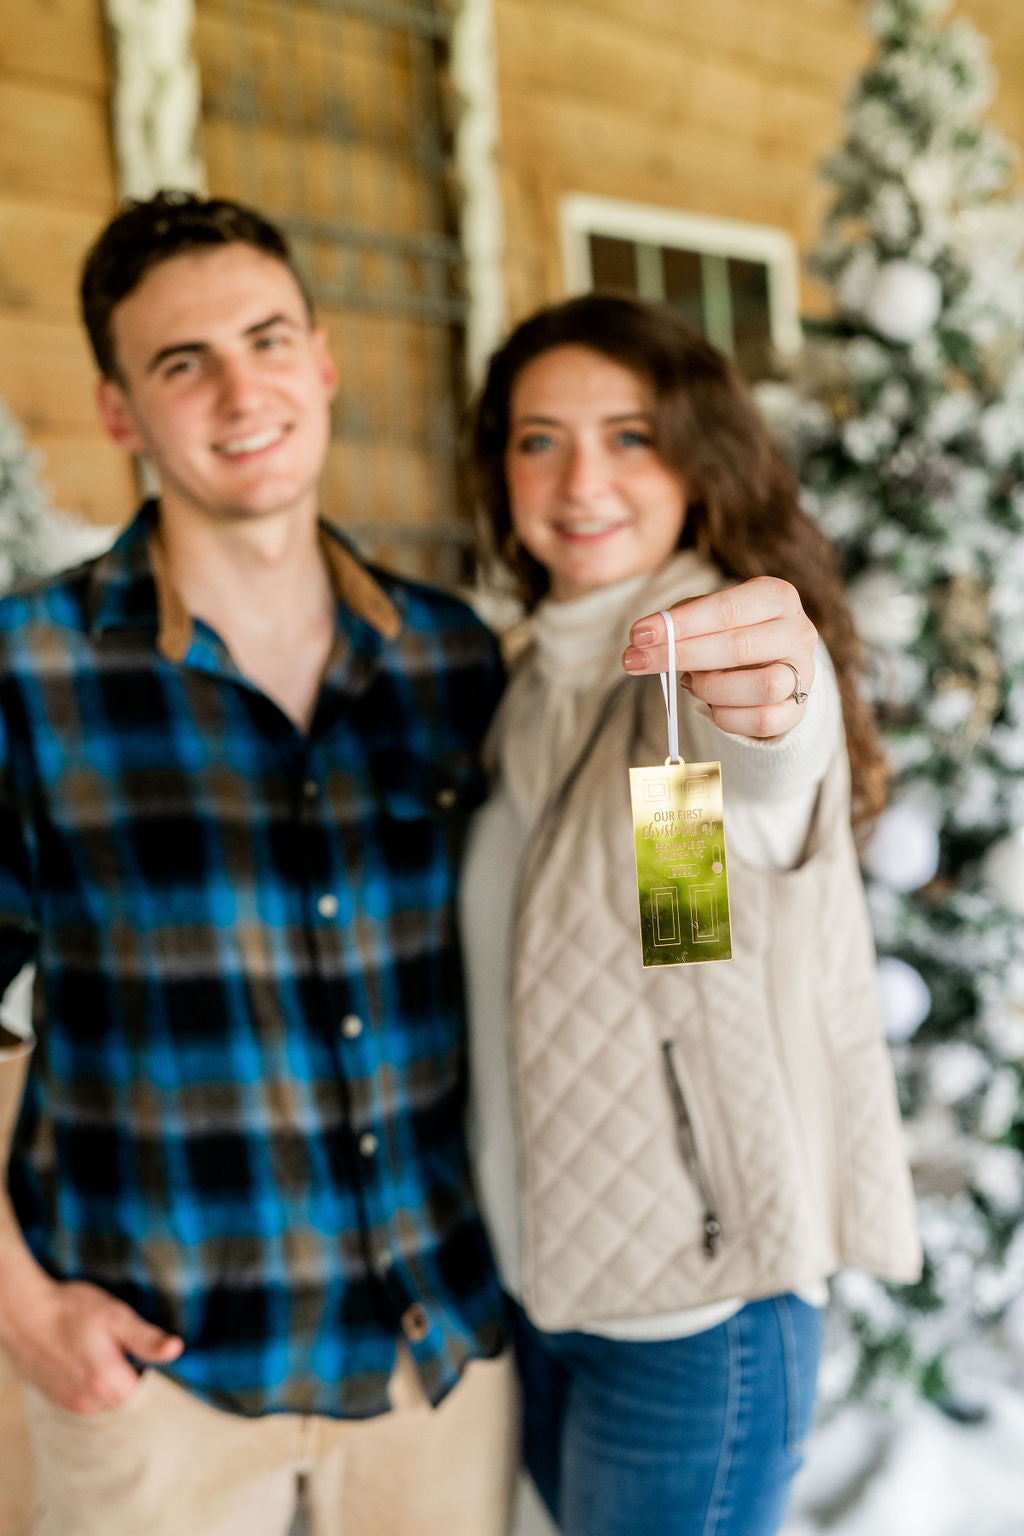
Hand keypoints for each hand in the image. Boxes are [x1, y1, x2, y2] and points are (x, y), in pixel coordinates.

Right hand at [0, 1261, 182, 1413]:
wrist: (23, 1313)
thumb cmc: (71, 1310)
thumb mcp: (115, 1316)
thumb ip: (146, 1338)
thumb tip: (176, 1349)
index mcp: (109, 1385)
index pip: (147, 1393)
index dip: (149, 1370)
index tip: (140, 1351)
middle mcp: (90, 1404)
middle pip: (127, 1399)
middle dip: (130, 1376)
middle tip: (118, 1346)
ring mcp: (71, 1405)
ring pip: (107, 1401)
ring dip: (110, 1381)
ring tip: (99, 1351)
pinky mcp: (58, 1400)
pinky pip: (87, 1399)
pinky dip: (92, 1384)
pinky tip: (84, 1359)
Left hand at [622, 577, 817, 739]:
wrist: (771, 665)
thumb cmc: (731, 632)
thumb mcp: (709, 615)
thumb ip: (681, 620)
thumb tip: (643, 641)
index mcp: (776, 596)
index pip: (726, 608)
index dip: (680, 624)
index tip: (638, 634)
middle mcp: (798, 631)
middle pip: (739, 647)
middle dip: (680, 655)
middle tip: (635, 661)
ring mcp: (804, 672)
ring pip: (761, 686)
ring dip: (712, 687)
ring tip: (690, 681)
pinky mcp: (798, 709)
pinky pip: (762, 720)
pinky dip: (727, 716)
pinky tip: (711, 705)